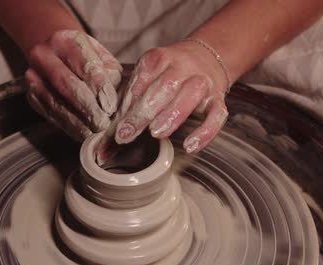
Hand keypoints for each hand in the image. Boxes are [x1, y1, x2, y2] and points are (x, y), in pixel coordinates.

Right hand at [25, 30, 121, 140]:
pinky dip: (66, 125)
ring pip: (56, 102)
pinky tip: (80, 132)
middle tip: (103, 123)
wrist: (54, 53)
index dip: (100, 89)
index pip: (86, 67)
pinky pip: (49, 113)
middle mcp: (45, 54)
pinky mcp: (30, 93)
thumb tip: (113, 102)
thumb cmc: (85, 58)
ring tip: (93, 131)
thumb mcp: (102, 58)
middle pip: (67, 84)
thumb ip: (109, 76)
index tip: (110, 107)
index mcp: (67, 40)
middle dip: (87, 107)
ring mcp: (33, 74)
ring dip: (77, 121)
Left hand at [113, 41, 228, 152]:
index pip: (142, 79)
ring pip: (191, 94)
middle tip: (128, 135)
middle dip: (144, 112)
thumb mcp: (146, 82)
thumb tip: (104, 147)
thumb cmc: (167, 76)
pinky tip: (189, 146)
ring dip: (173, 114)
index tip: (117, 129)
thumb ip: (126, 109)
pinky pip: (216, 115)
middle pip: (164, 86)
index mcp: (159, 58)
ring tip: (156, 133)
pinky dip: (205, 131)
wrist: (207, 58)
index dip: (129, 104)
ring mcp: (202, 82)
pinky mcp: (218, 100)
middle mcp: (183, 67)